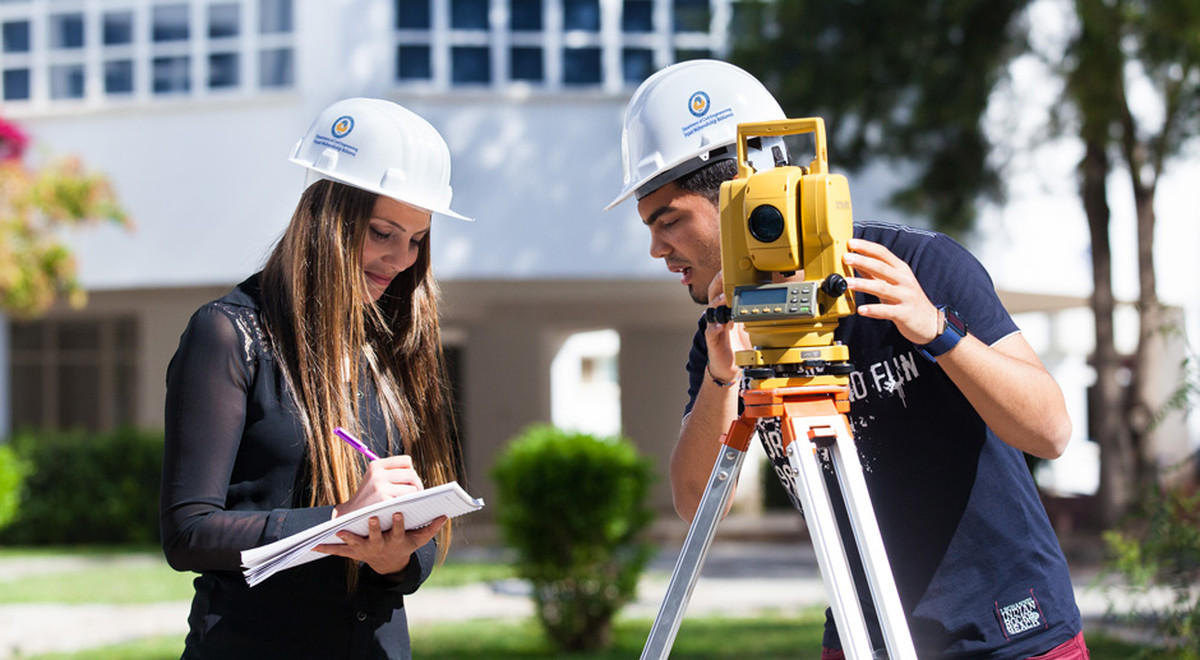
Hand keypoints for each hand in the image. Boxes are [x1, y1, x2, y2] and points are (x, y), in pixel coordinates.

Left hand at [316, 513, 445, 575]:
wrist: (389, 564)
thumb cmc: (404, 545)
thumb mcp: (419, 539)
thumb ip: (431, 528)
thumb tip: (445, 515)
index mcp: (395, 541)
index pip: (398, 531)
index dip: (399, 522)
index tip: (400, 511)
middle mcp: (379, 546)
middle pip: (375, 537)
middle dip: (374, 528)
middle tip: (372, 517)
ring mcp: (364, 550)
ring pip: (355, 544)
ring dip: (347, 538)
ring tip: (339, 530)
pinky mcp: (352, 553)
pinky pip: (338, 552)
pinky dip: (326, 548)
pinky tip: (314, 546)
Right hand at [333, 455, 422, 517]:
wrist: (350, 517)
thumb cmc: (368, 498)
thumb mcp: (374, 479)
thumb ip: (392, 472)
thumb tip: (415, 474)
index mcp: (375, 466)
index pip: (406, 461)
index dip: (411, 471)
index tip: (408, 481)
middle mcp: (377, 475)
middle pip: (412, 474)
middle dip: (417, 485)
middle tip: (416, 494)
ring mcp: (380, 488)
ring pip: (413, 489)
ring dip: (415, 497)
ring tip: (409, 502)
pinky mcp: (384, 502)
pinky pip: (408, 501)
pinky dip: (409, 505)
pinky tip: (404, 509)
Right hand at [704, 270, 748, 382]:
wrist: (729, 366)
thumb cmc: (738, 344)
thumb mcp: (748, 324)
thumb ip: (754, 311)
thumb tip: (771, 298)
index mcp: (727, 310)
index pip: (724, 290)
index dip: (726, 278)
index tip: (731, 267)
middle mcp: (719, 316)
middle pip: (714, 295)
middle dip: (718, 283)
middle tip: (723, 274)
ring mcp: (714, 327)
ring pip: (712, 311)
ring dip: (717, 303)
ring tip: (723, 298)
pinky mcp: (713, 341)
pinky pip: (710, 331)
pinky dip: (714, 328)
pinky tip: (718, 325)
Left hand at [843, 238, 939, 344]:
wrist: (930, 322)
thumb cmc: (907, 300)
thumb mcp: (893, 283)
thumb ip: (875, 273)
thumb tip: (856, 262)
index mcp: (901, 270)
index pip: (883, 254)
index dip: (867, 247)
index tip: (850, 242)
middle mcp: (904, 280)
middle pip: (881, 268)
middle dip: (863, 261)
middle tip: (845, 257)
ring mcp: (905, 297)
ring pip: (882, 288)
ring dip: (863, 284)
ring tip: (847, 283)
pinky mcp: (904, 314)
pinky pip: (887, 311)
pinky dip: (873, 310)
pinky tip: (861, 309)